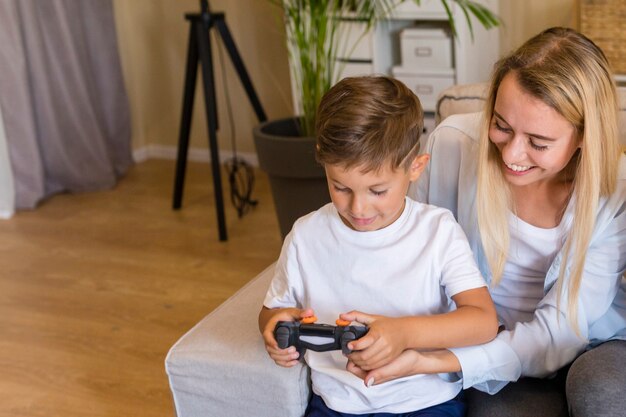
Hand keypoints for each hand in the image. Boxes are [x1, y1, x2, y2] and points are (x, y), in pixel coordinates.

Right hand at [261, 307, 314, 366]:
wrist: (276, 320)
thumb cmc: (282, 317)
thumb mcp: (290, 312)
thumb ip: (300, 313)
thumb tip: (310, 312)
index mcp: (270, 329)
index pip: (267, 336)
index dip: (272, 343)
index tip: (279, 346)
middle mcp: (269, 339)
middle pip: (271, 350)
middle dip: (283, 353)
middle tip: (294, 350)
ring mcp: (272, 347)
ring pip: (275, 357)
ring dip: (285, 359)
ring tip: (296, 355)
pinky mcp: (277, 352)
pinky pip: (278, 361)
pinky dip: (285, 363)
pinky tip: (294, 362)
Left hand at [340, 310, 406, 369]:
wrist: (405, 332)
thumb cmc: (388, 325)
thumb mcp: (372, 318)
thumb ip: (356, 316)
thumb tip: (342, 316)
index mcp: (379, 332)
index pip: (366, 341)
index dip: (356, 344)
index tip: (349, 345)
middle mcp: (384, 343)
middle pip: (366, 355)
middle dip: (353, 356)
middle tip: (347, 353)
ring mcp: (388, 352)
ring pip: (370, 363)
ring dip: (358, 362)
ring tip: (352, 357)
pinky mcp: (389, 359)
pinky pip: (376, 366)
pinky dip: (366, 366)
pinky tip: (361, 362)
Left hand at [346, 349, 460, 386]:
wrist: (418, 357)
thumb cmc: (407, 364)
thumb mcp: (393, 368)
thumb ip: (380, 374)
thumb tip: (367, 382)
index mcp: (374, 377)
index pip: (352, 368)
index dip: (350, 357)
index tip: (351, 346)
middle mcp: (372, 372)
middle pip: (354, 361)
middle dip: (353, 352)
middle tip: (353, 340)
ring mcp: (375, 365)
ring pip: (359, 356)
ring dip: (358, 349)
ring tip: (359, 338)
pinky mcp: (379, 359)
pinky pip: (367, 352)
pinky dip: (365, 346)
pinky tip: (367, 339)